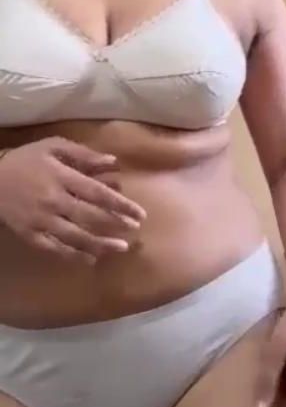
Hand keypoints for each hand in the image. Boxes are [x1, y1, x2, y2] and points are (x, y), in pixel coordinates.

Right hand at [0, 137, 146, 263]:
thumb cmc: (26, 160)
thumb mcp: (53, 147)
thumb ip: (83, 154)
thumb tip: (113, 162)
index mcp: (61, 177)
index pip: (97, 193)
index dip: (120, 204)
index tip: (139, 213)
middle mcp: (53, 201)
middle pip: (90, 217)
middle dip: (115, 224)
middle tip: (134, 230)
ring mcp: (41, 221)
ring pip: (75, 237)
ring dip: (100, 244)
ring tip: (120, 248)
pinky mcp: (30, 235)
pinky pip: (55, 249)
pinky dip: (74, 255)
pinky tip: (91, 259)